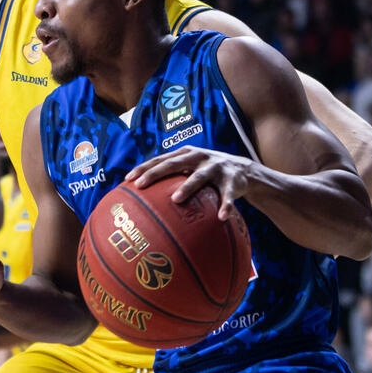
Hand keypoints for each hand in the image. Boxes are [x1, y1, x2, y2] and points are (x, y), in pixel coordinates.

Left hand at [125, 146, 256, 219]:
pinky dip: (225, 205)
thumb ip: (172, 178)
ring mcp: (216, 167)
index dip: (144, 167)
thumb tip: (145, 200)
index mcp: (186, 154)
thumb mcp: (191, 170)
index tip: (128, 178)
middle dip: (156, 173)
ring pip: (199, 177)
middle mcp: (199, 157)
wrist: (244, 171)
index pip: (160, 159)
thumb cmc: (208, 174)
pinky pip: (228, 194)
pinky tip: (221, 217)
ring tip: (176, 199)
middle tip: (141, 185)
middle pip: (174, 164)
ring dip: (187, 187)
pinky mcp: (233, 179)